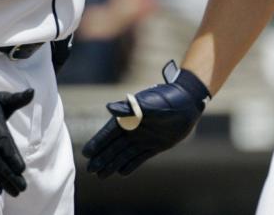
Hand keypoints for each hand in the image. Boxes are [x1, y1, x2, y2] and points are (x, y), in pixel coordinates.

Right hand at [82, 62, 209, 177]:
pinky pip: (140, 157)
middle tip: (89, 169)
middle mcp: (134, 129)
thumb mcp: (149, 103)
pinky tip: (121, 172)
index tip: (86, 153)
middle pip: (113, 146)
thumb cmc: (167, 99)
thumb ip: (130, 108)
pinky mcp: (155, 145)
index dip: (98, 142)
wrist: (187, 102)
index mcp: (129, 117)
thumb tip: (109, 108)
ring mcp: (144, 138)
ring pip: (124, 154)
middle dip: (101, 157)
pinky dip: (130, 165)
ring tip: (100, 175)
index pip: (109, 133)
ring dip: (112, 164)